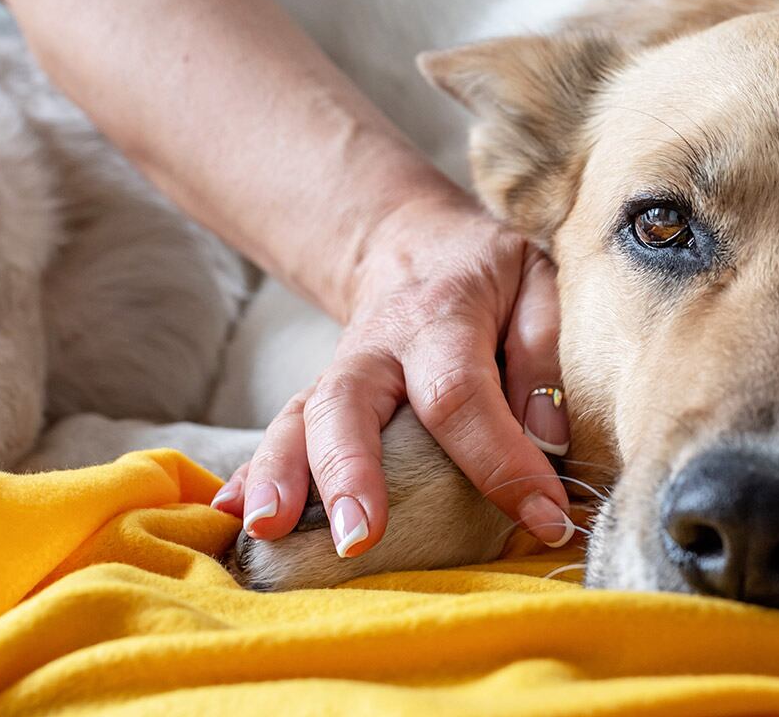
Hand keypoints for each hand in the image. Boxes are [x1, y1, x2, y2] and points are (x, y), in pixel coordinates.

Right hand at [213, 194, 572, 555]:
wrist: (411, 242)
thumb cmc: (486, 272)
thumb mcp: (535, 280)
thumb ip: (543, 350)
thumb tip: (547, 440)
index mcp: (440, 317)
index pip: (461, 395)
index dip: (500, 460)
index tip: (543, 517)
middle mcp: (377, 348)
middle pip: (349, 405)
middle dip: (349, 471)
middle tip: (356, 537)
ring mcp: (339, 373)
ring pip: (299, 420)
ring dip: (281, 475)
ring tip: (269, 529)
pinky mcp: (318, 400)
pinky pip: (281, 433)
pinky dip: (252, 473)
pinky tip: (231, 514)